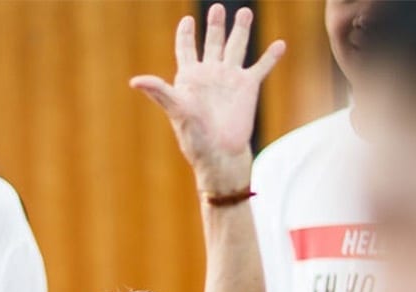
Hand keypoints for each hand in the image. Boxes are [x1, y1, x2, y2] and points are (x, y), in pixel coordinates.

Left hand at [130, 3, 284, 191]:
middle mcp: (211, 74)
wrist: (220, 154)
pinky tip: (280, 44)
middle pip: (213, 42)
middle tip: (217, 8)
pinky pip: (261, 67)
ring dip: (241, 30)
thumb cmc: (195, 137)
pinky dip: (270, 56)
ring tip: (244, 12)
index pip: (186, 49)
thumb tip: (135, 81)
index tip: (187, 21)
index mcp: (191, 77)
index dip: (186, 34)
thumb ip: (159, 92)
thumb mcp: (176, 110)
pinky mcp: (249, 88)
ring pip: (236, 47)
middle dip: (215, 25)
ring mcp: (230, 78)